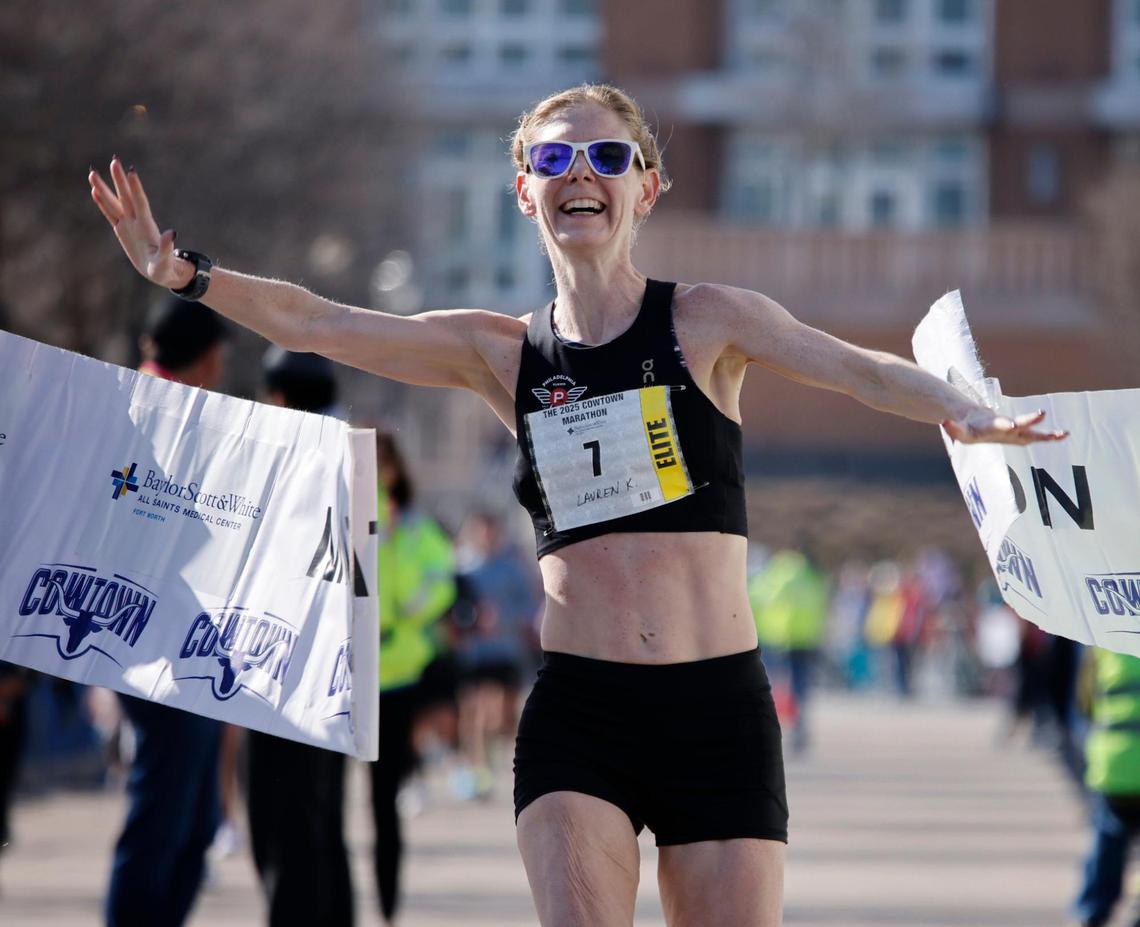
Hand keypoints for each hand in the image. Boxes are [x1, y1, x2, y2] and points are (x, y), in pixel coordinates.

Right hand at [88, 158, 189, 289]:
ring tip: (93, 172)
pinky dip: (102, 203)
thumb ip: (167, 248)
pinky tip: (95, 191)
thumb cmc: (165, 269)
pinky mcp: (122, 230)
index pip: (140, 203)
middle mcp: (137, 221)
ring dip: (104, 188)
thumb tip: (173, 233)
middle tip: (114, 160)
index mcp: (147, 226)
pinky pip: (110, 214)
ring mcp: (129, 224)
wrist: (161, 273)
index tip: (130, 171)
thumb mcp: (166, 261)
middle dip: (119, 180)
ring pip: (114, 202)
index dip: (135, 188)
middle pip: (126, 197)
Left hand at [942, 408, 1067, 444]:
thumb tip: (943, 422)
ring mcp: (1015, 430)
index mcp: (993, 425)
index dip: (1004, 425)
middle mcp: (1007, 426)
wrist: (976, 418)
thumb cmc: (969, 427)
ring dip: (1046, 433)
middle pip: (1020, 423)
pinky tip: (1064, 436)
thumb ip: (953, 428)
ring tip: (1064, 434)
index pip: (999, 425)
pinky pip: (1036, 437)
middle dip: (1029, 420)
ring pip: (1032, 431)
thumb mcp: (959, 430)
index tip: (1010, 424)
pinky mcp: (1019, 435)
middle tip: (1041, 414)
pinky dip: (1049, 437)